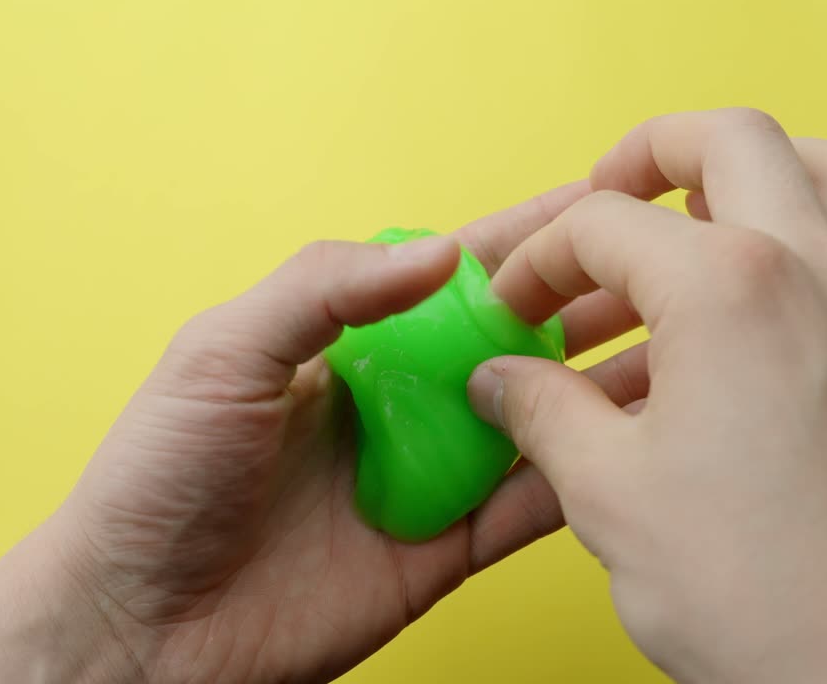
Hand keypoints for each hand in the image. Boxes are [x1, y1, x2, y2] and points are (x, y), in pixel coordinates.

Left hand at [0, 180, 644, 683]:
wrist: (139, 624)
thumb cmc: (154, 481)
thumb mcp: (221, 355)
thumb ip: (322, 291)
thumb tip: (440, 252)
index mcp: (347, 342)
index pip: (456, 274)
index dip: (529, 237)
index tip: (606, 201)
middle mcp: (398, 402)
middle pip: (514, 340)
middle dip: (587, 301)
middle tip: (674, 269)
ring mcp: (424, 476)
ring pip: (538, 420)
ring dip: (605, 387)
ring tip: (687, 349)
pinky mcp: (441, 550)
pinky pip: (525, 508)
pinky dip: (581, 479)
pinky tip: (635, 446)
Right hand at [467, 109, 826, 682]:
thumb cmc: (748, 588)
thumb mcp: (604, 491)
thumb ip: (539, 410)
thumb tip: (499, 379)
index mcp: (724, 288)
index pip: (603, 227)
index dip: (537, 260)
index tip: (511, 307)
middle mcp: (812, 274)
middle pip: (733, 141)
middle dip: (651, 152)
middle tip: (604, 196)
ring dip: (770, 171)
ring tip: (709, 212)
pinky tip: (805, 294)